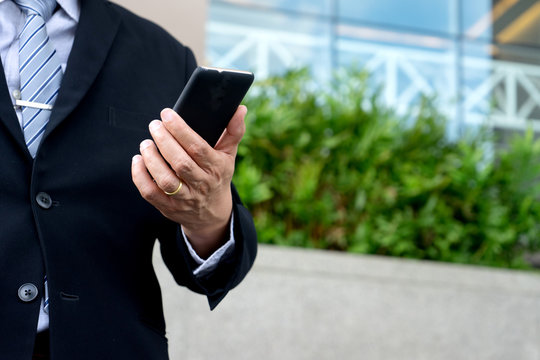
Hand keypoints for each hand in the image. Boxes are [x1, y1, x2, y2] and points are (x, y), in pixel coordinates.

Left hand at [131, 106, 246, 258]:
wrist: (212, 214)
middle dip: (164, 141)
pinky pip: (150, 193)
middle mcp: (202, 184)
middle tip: (154, 125)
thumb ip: (233, 131)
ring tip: (146, 143)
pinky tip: (138, 160)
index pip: (198, 148)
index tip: (167, 115)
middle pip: (180, 163)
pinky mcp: (168, 207)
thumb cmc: (218, 176)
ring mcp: (185, 198)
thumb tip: (240, 109)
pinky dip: (140, 176)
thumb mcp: (228, 155)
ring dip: (151, 159)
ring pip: (165, 180)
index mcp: (216, 168)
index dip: (181, 130)